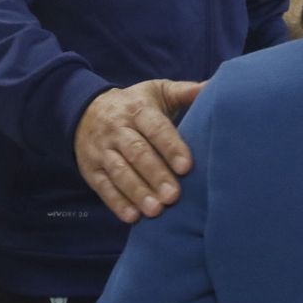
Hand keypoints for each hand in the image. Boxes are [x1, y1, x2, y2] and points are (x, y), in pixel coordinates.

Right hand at [74, 80, 203, 223]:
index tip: (186, 166)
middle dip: (155, 174)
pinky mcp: (91, 169)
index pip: (154, 128)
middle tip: (173, 196)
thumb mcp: (157, 92)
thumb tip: (217, 85)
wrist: (85, 110)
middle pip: (136, 152)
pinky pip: (103, 187)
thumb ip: (185, 92)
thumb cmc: (134, 104)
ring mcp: (102, 150)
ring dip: (137, 192)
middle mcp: (117, 129)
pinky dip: (117, 203)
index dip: (170, 147)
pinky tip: (133, 217)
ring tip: (156, 210)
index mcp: (137, 109)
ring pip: (119, 171)